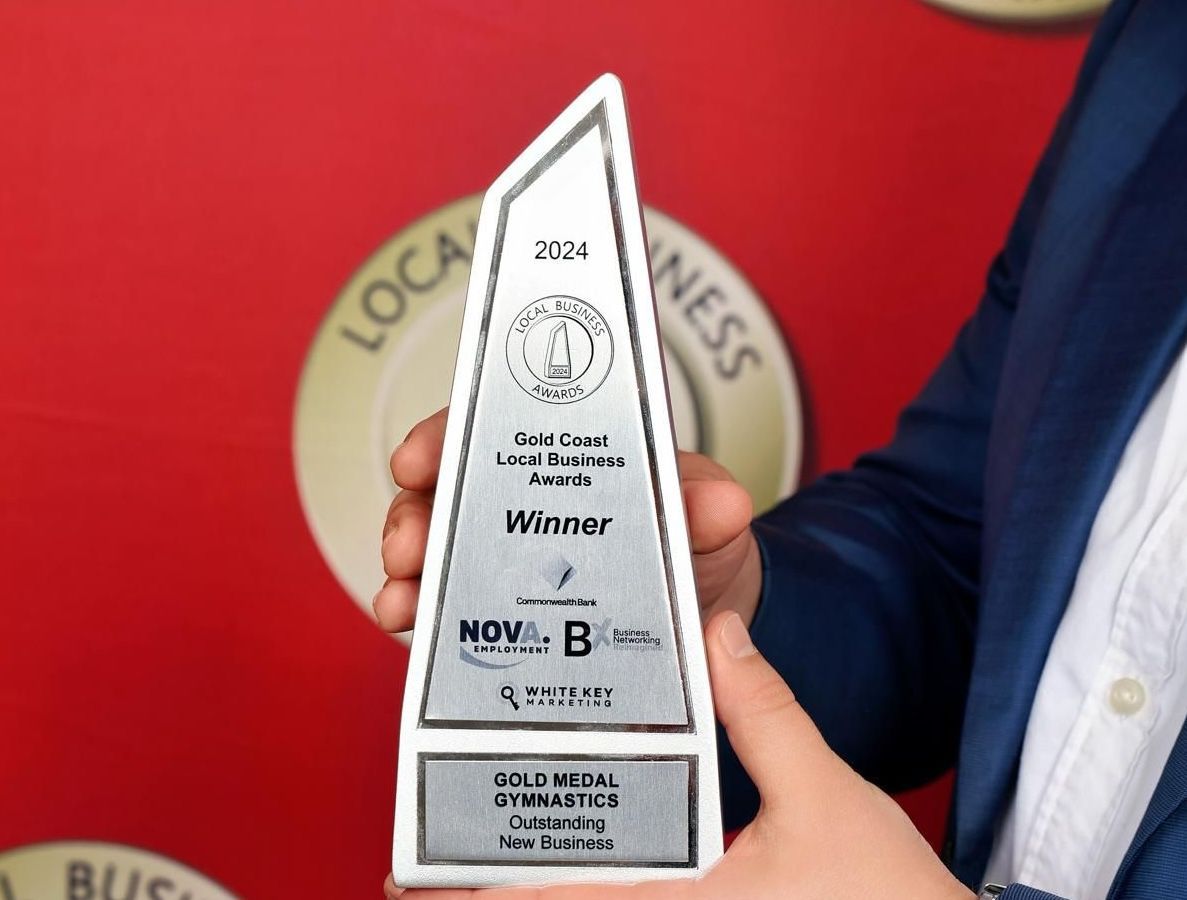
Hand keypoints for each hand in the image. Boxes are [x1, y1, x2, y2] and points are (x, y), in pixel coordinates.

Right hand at [374, 407, 761, 633]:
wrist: (708, 608)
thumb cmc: (695, 538)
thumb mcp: (705, 511)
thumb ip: (704, 503)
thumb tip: (721, 504)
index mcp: (560, 457)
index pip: (487, 427)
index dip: (442, 436)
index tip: (417, 457)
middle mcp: (520, 500)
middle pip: (444, 493)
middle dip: (413, 516)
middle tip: (411, 545)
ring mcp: (506, 557)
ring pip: (436, 552)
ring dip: (410, 572)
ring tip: (404, 597)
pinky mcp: (505, 612)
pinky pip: (452, 609)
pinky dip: (425, 615)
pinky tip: (412, 625)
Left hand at [383, 611, 973, 899]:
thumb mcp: (828, 795)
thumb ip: (765, 711)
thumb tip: (720, 634)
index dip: (470, 897)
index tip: (408, 882)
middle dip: (491, 896)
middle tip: (430, 867)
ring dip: (544, 893)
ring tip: (493, 861)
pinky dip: (600, 895)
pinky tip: (592, 872)